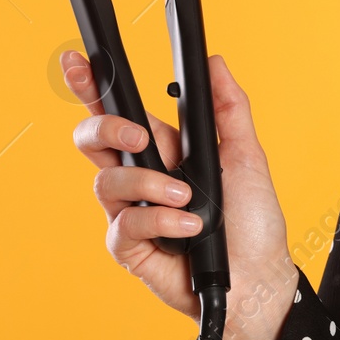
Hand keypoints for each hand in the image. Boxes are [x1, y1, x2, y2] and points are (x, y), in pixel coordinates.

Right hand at [65, 51, 297, 339]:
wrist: (261, 279)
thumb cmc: (253, 223)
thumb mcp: (247, 158)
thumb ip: (229, 110)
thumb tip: (216, 63)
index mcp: (163, 152)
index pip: (119, 114)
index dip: (92, 85)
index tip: (78, 60)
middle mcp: (140, 180)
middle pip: (92, 141)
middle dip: (106, 129)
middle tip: (141, 138)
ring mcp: (131, 213)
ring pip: (106, 183)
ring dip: (150, 186)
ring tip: (188, 199)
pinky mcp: (130, 248)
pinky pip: (124, 226)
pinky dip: (159, 221)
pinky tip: (188, 228)